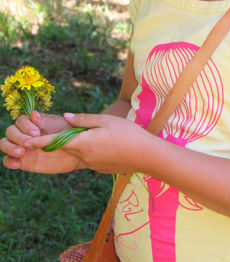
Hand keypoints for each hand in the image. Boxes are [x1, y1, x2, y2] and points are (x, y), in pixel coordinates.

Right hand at [0, 110, 83, 173]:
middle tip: (29, 144)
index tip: (37, 132)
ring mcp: (21, 147)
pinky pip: (8, 160)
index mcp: (33, 122)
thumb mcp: (60, 126)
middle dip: (17, 137)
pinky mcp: (22, 161)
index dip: (25, 126)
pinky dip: (9, 161)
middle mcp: (24, 133)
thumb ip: (46, 121)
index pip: (20, 120)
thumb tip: (33, 114)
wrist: (75, 152)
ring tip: (22, 152)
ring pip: (4, 144)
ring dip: (9, 147)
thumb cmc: (68, 134)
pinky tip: (18, 163)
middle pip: (10, 131)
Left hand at [23, 112, 152, 174]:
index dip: (40, 141)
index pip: (56, 142)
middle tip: (63, 130)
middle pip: (66, 147)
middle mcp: (85, 156)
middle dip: (59, 141)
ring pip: (78, 152)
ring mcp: (92, 165)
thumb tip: (65, 118)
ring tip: (94, 133)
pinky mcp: (100, 168)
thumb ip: (84, 119)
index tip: (27, 141)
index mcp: (84, 143)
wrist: (145, 155)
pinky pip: (89, 158)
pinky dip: (89, 150)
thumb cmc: (127, 133)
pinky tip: (105, 143)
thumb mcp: (105, 121)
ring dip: (77, 144)